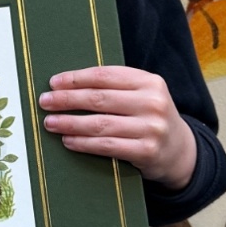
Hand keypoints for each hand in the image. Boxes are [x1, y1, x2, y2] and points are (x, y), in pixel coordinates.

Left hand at [39, 66, 196, 189]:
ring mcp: (151, 128)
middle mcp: (153, 102)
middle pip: (100, 98)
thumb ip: (115, 87)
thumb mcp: (142, 95)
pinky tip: (68, 141)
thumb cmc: (149, 117)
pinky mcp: (146, 151)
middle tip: (45, 101)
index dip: (76, 78)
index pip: (106, 75)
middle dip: (67, 99)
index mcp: (149, 81)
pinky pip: (106, 146)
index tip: (54, 82)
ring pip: (100, 124)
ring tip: (50, 122)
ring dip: (70, 123)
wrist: (180, 151)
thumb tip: (66, 85)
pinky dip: (83, 143)